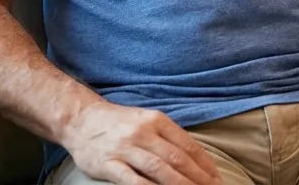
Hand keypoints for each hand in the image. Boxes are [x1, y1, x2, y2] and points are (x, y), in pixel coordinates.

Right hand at [60, 100, 220, 184]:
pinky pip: (132, 180)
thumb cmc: (119, 123)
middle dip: (199, 178)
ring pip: (159, 169)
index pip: (188, 145)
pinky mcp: (108, 163)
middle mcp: (144, 132)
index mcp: (157, 121)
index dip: (206, 165)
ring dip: (180, 184)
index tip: (217, 179)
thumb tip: (196, 158)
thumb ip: (168, 137)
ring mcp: (125, 148)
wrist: (81, 119)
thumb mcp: (147, 121)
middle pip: (177, 158)